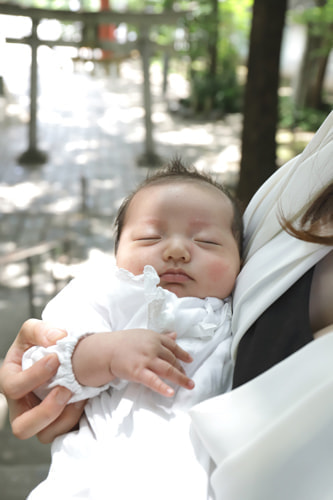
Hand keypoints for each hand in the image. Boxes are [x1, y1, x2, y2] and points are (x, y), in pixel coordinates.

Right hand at [0, 319, 85, 441]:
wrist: (61, 357)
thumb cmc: (42, 345)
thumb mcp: (35, 330)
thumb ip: (40, 330)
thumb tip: (56, 338)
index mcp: (10, 381)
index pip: (13, 388)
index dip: (34, 375)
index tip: (55, 358)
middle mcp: (21, 405)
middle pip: (21, 427)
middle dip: (46, 410)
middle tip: (65, 389)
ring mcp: (38, 418)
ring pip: (44, 435)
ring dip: (63, 417)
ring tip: (78, 395)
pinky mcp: (56, 423)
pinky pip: (63, 433)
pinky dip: (75, 420)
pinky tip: (84, 400)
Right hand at [73, 329, 194, 396]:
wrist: (106, 349)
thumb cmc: (125, 342)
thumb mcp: (144, 335)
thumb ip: (161, 337)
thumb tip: (175, 335)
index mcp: (154, 337)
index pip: (173, 346)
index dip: (183, 354)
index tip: (190, 360)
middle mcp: (152, 347)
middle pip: (172, 359)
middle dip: (181, 369)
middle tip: (187, 378)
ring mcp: (146, 359)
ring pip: (168, 369)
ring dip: (181, 378)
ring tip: (189, 385)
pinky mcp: (138, 372)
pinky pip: (153, 380)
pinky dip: (163, 387)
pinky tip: (171, 392)